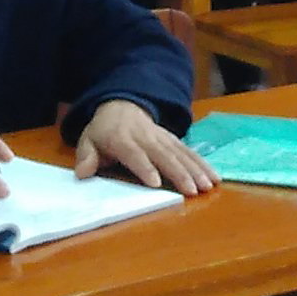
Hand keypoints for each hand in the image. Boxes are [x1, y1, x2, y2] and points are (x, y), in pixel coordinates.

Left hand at [75, 98, 215, 195]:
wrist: (122, 105)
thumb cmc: (103, 131)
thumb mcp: (88, 140)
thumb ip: (86, 157)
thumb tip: (82, 173)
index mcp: (122, 139)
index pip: (135, 154)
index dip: (145, 168)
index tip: (156, 183)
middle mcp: (146, 137)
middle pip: (164, 155)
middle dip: (179, 172)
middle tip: (192, 190)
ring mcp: (162, 137)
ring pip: (181, 153)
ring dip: (195, 170)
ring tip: (207, 186)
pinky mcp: (173, 139)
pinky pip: (189, 151)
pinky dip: (203, 164)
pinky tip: (214, 178)